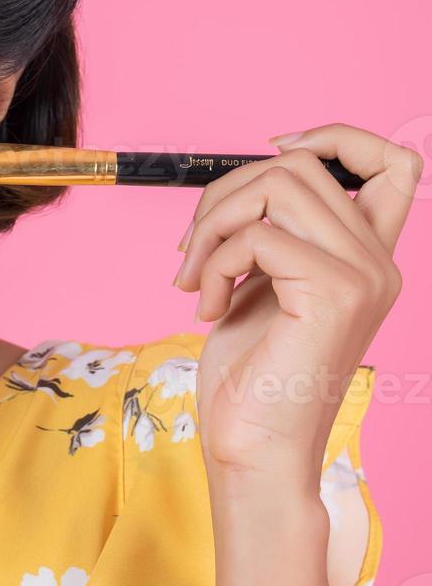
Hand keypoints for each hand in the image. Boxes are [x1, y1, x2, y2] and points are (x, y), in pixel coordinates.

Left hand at [172, 122, 420, 483]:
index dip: (333, 137)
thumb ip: (271, 236)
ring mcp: (364, 275)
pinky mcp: (334, 293)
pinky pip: (257, 235)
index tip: (272, 150)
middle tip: (192, 251)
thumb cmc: (251, 377)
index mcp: (367, 257)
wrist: (253, 447)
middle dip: (224, 195)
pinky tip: (205, 305)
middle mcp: (379, 262)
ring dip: (214, 224)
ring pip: (279, 184)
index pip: (392, 162)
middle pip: (301, 165)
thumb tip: (243, 186)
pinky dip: (214, 262)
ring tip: (194, 277)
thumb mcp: (262, 287)